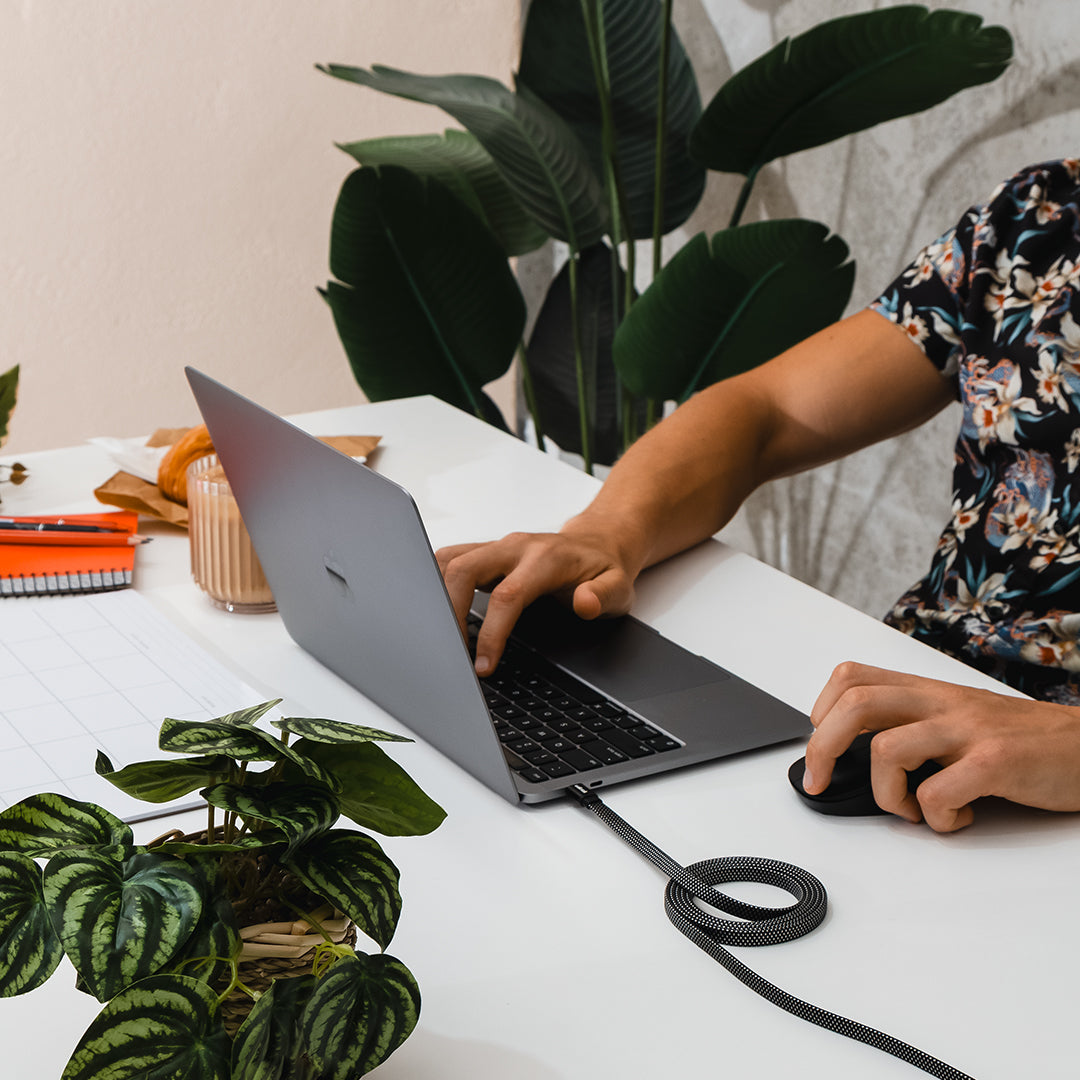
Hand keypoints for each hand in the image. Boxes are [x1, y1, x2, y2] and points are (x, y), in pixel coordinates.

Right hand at [435, 525, 637, 675]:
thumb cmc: (604, 569)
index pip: (507, 596)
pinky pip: (449, 560)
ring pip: (448, 561)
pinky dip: (436, 583)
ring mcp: (497, 547)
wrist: (599, 543)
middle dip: (450, 612)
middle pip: (463, 570)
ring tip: (442, 637)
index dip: (491, 633)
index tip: (483, 665)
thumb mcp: (619, 586)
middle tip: (453, 653)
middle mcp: (515, 547)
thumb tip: (585, 603)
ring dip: (437, 596)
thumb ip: (603, 596)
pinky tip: (440, 613)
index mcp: (545, 558)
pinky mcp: (486, 552)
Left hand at [803, 661, 1079, 831]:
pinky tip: (956, 818)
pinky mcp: (996, 762)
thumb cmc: (1022, 741)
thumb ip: (913, 727)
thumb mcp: (957, 719)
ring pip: (886, 749)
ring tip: (913, 809)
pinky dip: (936, 818)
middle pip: (855, 704)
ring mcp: (968, 730)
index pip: (852, 678)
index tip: (823, 746)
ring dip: (886, 794)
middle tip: (822, 783)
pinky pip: (937, 792)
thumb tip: (855, 757)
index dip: (823, 709)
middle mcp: (942, 703)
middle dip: (822, 747)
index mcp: (928, 691)